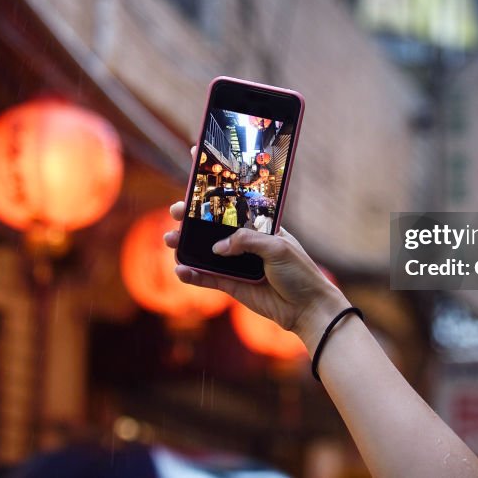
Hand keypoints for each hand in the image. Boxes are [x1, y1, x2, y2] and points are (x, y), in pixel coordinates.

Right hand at [164, 199, 348, 353]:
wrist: (307, 308)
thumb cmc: (299, 272)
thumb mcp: (277, 248)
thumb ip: (246, 241)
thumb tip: (217, 247)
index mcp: (259, 225)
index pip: (235, 202)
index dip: (216, 187)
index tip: (196, 169)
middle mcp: (244, 242)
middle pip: (211, 226)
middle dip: (191, 217)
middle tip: (175, 211)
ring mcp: (235, 263)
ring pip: (204, 251)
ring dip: (185, 245)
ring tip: (169, 240)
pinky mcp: (231, 285)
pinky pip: (207, 278)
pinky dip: (192, 275)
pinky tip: (180, 270)